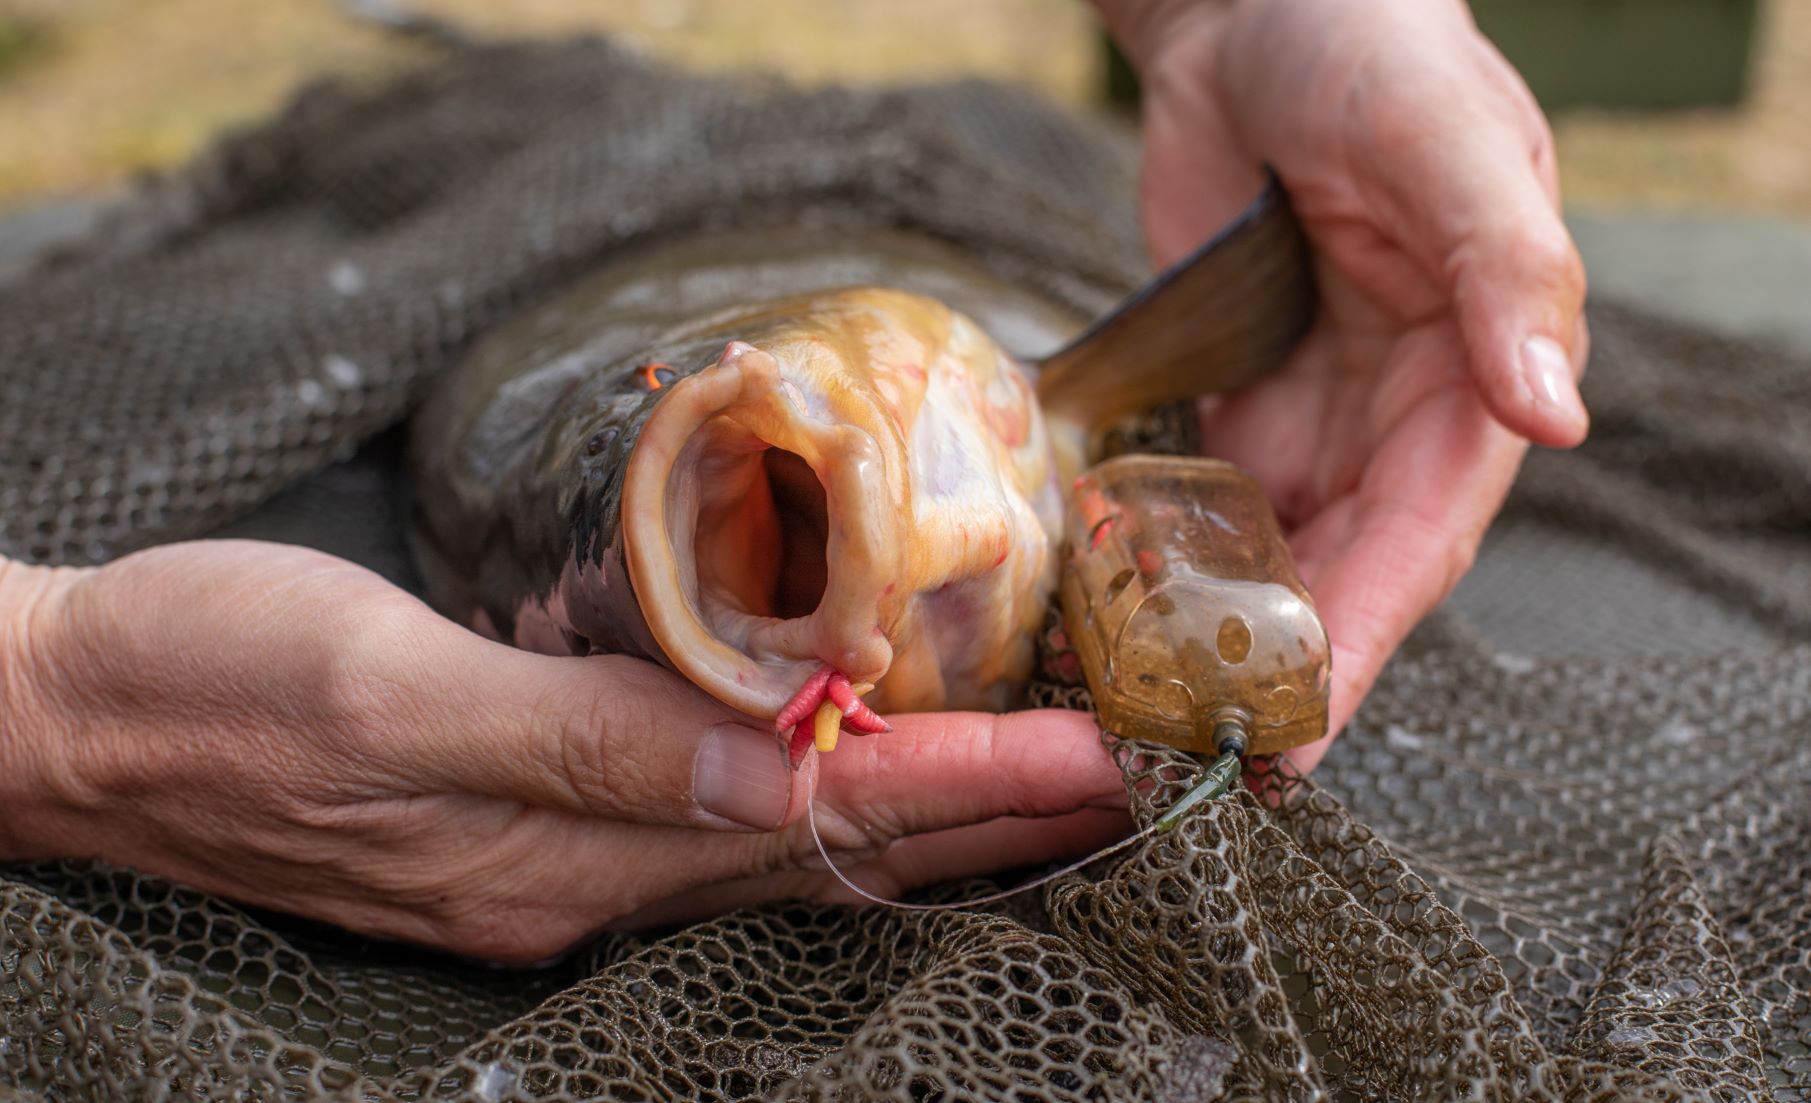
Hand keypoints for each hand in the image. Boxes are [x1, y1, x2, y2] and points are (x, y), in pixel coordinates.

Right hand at [0, 544, 1126, 961]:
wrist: (82, 714)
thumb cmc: (214, 683)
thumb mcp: (387, 696)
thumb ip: (582, 742)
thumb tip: (770, 771)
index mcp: (564, 848)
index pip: (819, 825)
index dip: (965, 787)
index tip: (1093, 759)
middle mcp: (584, 878)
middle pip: (833, 860)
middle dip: (987, 817)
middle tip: (1125, 778)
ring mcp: (559, 864)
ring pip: (789, 857)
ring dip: (924, 820)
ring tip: (1045, 788)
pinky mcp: (531, 825)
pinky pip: (714, 833)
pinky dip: (816, 806)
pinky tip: (860, 775)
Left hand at [1098, 0, 1589, 770]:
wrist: (1252, 14)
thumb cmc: (1371, 51)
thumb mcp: (1446, 145)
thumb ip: (1504, 271)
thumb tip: (1557, 416)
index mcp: (1478, 367)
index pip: (1429, 527)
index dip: (1373, 629)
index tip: (1309, 722)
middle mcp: (1402, 407)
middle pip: (1352, 564)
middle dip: (1296, 662)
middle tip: (1223, 757)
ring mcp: (1318, 408)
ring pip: (1283, 549)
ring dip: (1234, 631)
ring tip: (1163, 713)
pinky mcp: (1242, 399)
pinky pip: (1214, 499)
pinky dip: (1179, 560)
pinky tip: (1127, 616)